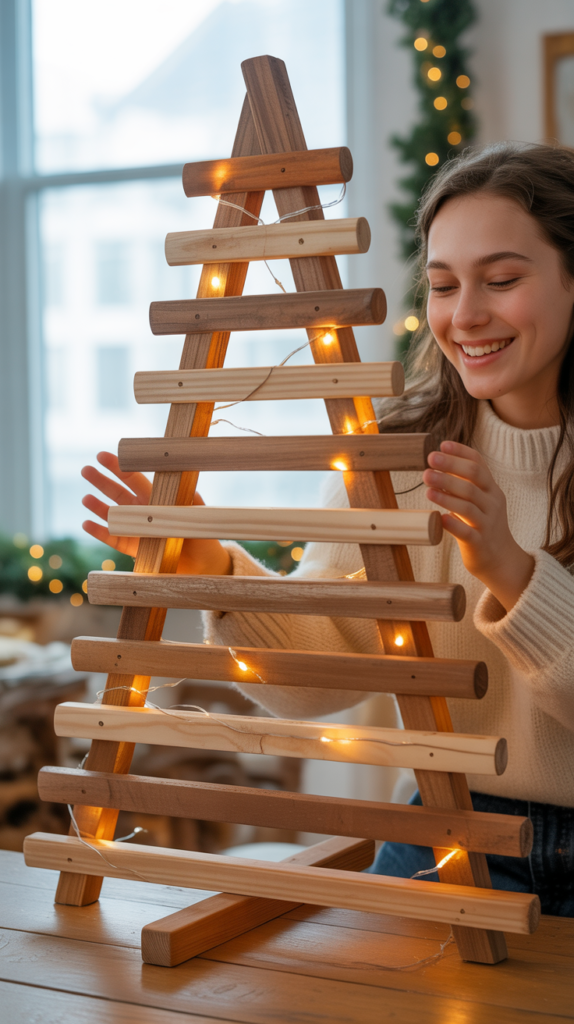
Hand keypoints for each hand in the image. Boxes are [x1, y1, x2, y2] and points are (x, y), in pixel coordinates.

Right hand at [81, 451, 230, 574]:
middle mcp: (142, 511)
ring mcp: (135, 529)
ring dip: (98, 506)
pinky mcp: (133, 548)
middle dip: (102, 481)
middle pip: (118, 493)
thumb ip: (190, 500)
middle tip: (86, 469)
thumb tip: (188, 484)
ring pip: (112, 515)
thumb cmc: (202, 535)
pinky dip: (100, 532)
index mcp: (156, 498)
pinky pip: (113, 539)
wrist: (202, 565)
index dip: (119, 467)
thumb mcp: (197, 514)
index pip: (134, 479)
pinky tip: (87, 524)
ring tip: (85, 498)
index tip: (103, 456)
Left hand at [423, 441, 533, 611]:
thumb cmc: (482, 524)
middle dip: (450, 468)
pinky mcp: (480, 543)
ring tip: (427, 487)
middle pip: (473, 480)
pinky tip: (440, 517)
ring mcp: (487, 523)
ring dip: (446, 494)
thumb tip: (439, 460)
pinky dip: (454, 524)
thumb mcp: (478, 500)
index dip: (461, 453)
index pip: (479, 464)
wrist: (500, 559)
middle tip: (429, 461)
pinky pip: (467, 532)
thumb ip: (464, 482)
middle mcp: (492, 503)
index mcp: (491, 489)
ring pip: (468, 505)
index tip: (442, 445)